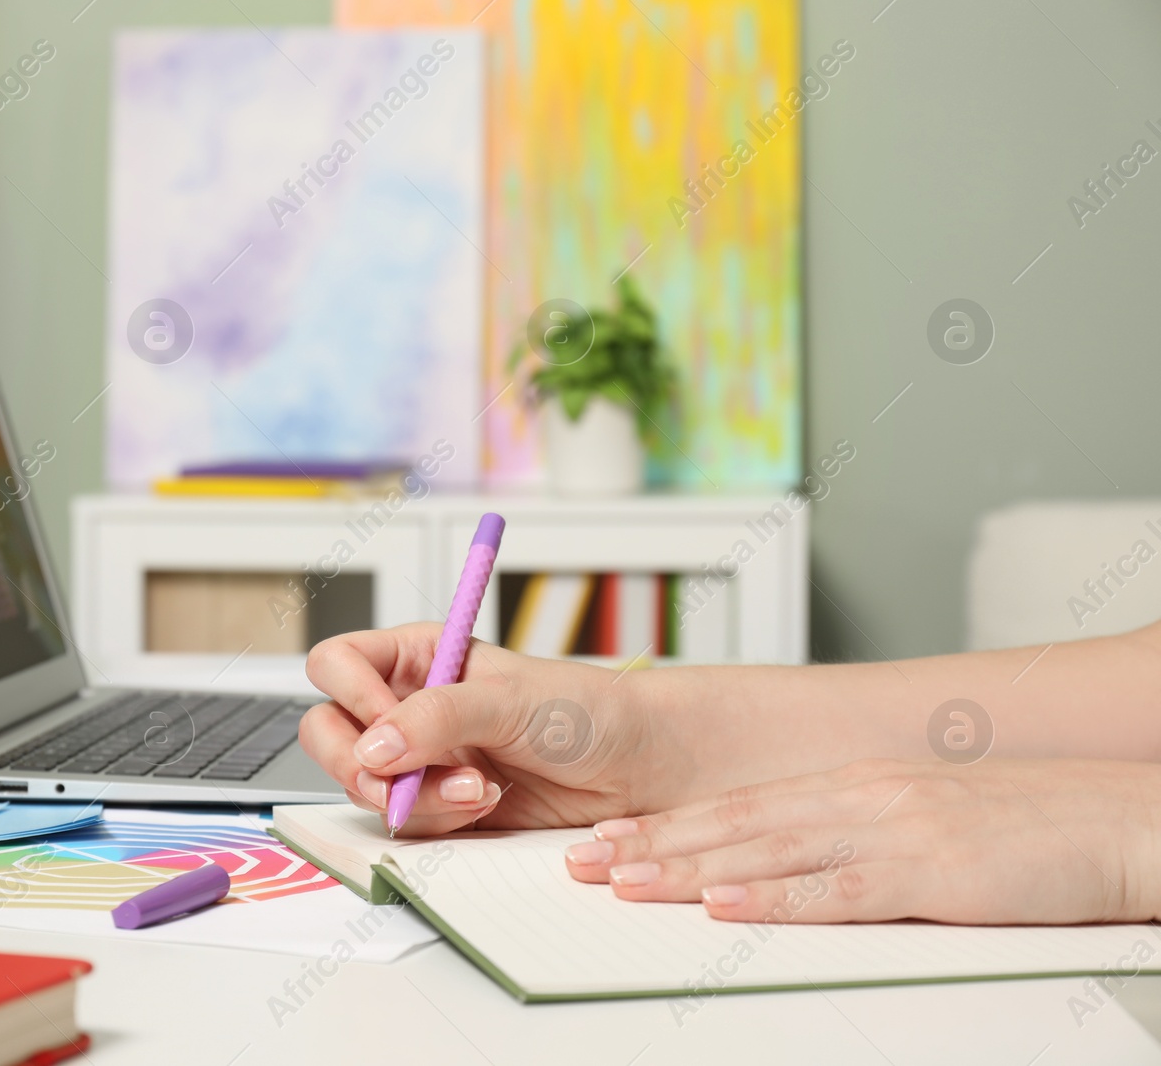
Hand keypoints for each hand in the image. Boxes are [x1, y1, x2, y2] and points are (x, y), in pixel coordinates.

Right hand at [302, 623, 647, 835]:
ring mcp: (420, 758)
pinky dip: (437, 819)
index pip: (337, 664)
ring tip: (479, 788)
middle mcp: (408, 705)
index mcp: (416, 656)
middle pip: (328, 732)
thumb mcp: (507, 698)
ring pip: (364, 784)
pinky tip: (487, 803)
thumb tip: (374, 746)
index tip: (384, 720)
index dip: (348, 693)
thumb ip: (435, 717)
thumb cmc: (585, 710)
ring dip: (415, 795)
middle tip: (402, 777)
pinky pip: (403, 821)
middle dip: (361, 763)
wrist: (636, 769)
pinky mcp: (439, 805)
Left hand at [564, 757, 1160, 924]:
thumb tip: (785, 864)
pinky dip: (774, 899)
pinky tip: (724, 907)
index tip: (608, 840)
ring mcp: (891, 828)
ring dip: (687, 869)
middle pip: (732, 824)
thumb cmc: (1026, 825)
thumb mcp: (922, 817)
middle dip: (650, 844)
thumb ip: (853, 835)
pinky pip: (836, 890)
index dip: (666, 825)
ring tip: (623, 882)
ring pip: (766, 851)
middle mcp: (858, 795)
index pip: (736, 806)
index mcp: (853, 783)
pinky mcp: (930, 871)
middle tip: (583, 862)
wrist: (1120, 817)